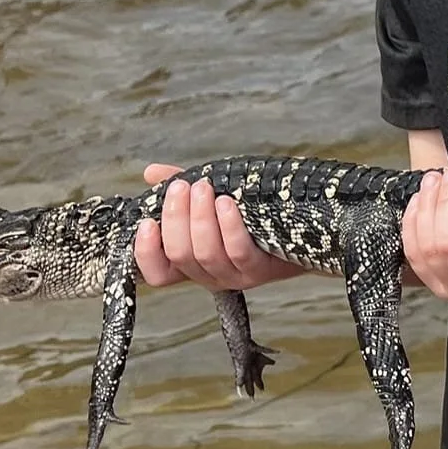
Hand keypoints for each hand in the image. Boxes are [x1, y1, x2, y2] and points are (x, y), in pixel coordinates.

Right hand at [133, 165, 298, 291]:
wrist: (303, 224)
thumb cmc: (249, 211)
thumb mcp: (210, 197)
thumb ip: (180, 187)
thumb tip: (151, 173)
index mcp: (191, 262)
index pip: (157, 274)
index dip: (145, 253)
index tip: (145, 222)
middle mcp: (210, 274)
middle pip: (180, 256)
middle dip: (175, 217)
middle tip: (182, 187)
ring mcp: (236, 276)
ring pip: (205, 254)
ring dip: (199, 218)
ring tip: (204, 188)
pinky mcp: (262, 271)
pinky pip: (238, 252)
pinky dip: (229, 226)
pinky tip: (227, 203)